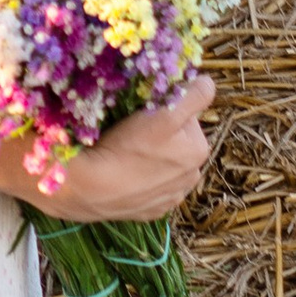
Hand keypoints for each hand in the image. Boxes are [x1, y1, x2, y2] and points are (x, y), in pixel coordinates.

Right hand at [16, 76, 215, 223]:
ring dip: (149, 158)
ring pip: (162, 165)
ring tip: (125, 154)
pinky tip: (124, 174)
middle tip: (131, 133)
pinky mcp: (149, 212)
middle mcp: (191, 178)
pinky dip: (139, 180)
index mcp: (199, 151)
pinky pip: (148, 188)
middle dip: (159, 135)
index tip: (145, 114)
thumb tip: (207, 83)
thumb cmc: (126, 147)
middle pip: (176, 142)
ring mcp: (169, 198)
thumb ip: (194, 96)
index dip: (166, 110)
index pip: (187, 117)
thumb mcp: (165, 114)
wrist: (88, 187)